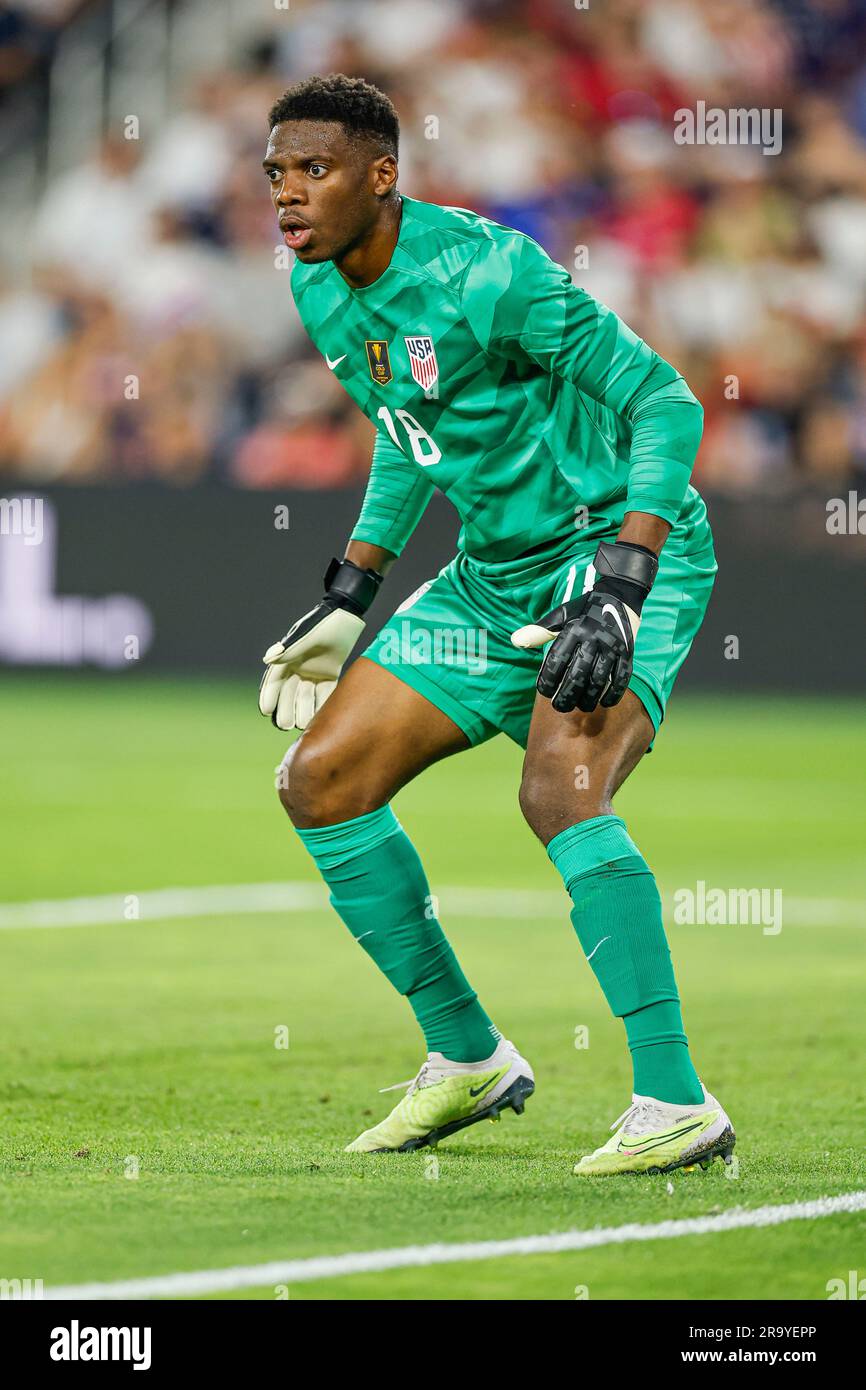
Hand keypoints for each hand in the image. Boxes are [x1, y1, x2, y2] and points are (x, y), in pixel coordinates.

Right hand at [259, 558, 382, 731]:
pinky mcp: (329, 674)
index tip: (265, 712)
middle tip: (284, 725)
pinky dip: (322, 705)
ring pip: (305, 696)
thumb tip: (268, 660)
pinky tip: (322, 719)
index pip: (274, 681)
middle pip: (288, 693)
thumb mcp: (306, 635)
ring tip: (301, 726)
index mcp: (287, 658)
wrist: (346, 616)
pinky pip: (324, 693)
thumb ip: (289, 649)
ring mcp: (313, 672)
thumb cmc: (323, 623)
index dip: (268, 696)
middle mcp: (298, 667)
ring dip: (303, 710)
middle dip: (285, 709)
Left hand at [511, 541, 657, 713]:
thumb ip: (540, 630)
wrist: (620, 595)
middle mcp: (594, 639)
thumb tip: (515, 640)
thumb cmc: (585, 609)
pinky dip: (613, 694)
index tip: (544, 691)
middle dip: (566, 696)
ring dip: (588, 699)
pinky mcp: (628, 654)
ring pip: (599, 681)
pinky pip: (621, 679)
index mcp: (575, 629)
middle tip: (559, 706)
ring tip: (580, 707)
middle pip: (578, 675)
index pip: (557, 660)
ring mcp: (613, 647)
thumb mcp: (561, 615)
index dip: (548, 679)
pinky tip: (603, 703)